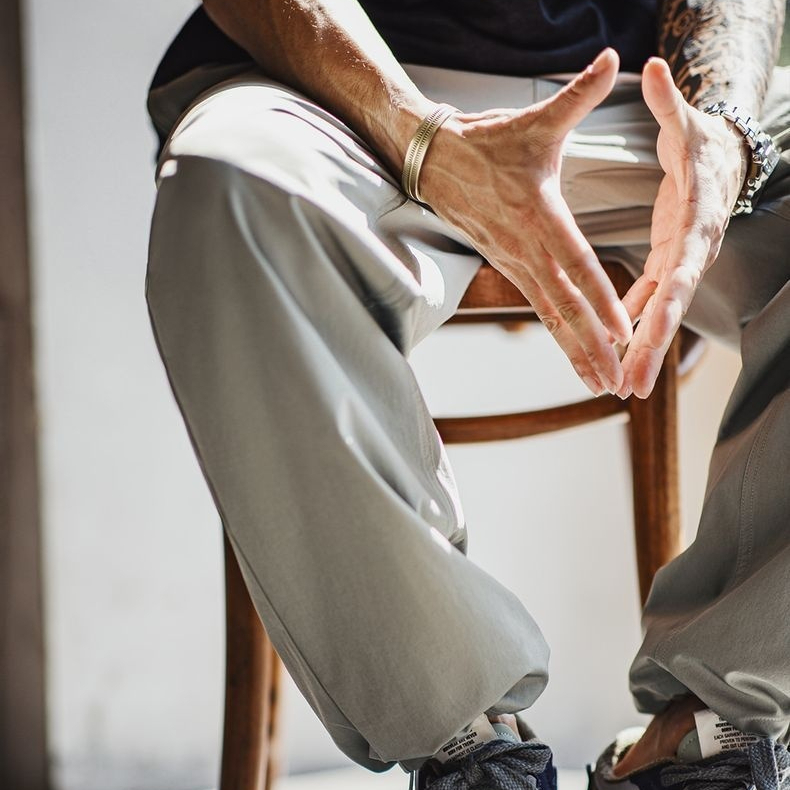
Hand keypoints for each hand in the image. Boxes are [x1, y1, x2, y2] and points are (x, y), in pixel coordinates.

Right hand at [419, 48, 632, 394]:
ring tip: (600, 383)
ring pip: (550, 315)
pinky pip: (537, 307)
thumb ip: (580, 96)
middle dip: (590, 345)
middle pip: (563, 305)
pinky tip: (577, 357)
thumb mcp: (536, 121)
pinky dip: (559, 335)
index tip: (622, 329)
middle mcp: (524, 248)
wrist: (431, 161)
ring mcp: (512, 262)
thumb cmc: (486, 142)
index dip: (599, 298)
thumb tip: (615, 59)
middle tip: (615, 380)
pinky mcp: (506, 267)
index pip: (575, 263)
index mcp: (536, 214)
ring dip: (575, 351)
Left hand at [617, 57, 748, 398]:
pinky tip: (614, 353)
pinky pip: (647, 303)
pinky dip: (631, 328)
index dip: (668, 301)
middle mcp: (690, 252)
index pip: (682, 269)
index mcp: (696, 224)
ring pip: (658, 313)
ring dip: (640, 351)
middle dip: (652, 347)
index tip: (652, 331)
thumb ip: (669, 104)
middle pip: (671, 307)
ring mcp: (678, 263)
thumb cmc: (704, 143)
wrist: (721, 160)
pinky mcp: (665, 264)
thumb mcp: (686, 123)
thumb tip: (654, 67)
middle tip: (633, 386)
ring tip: (620, 386)